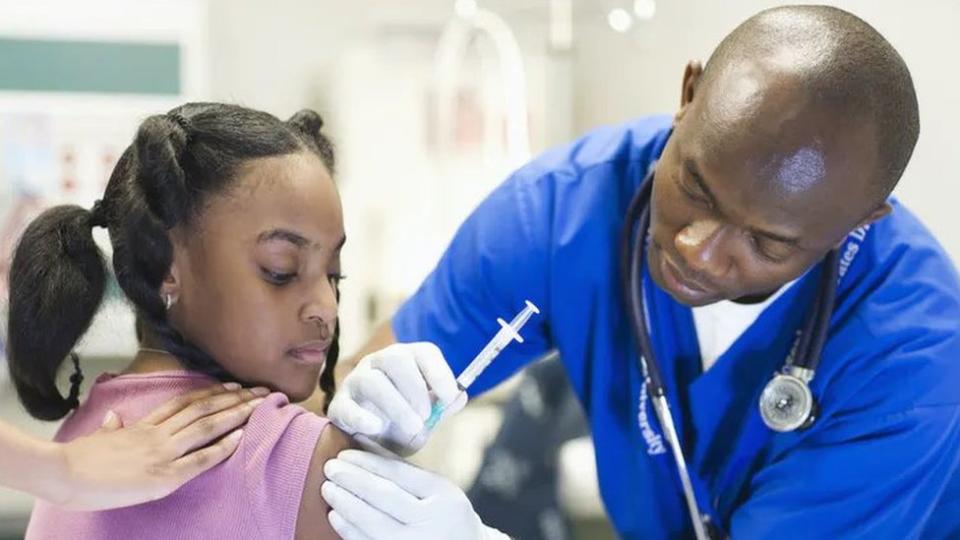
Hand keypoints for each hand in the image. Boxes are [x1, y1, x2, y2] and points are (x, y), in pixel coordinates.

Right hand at [52, 383, 267, 509]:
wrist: (62, 473)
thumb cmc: (75, 460)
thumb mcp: (96, 438)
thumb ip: (111, 428)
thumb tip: (114, 419)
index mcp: (143, 426)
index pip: (185, 403)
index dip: (212, 393)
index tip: (233, 386)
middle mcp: (158, 434)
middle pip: (204, 409)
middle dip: (236, 399)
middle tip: (262, 390)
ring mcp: (162, 453)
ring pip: (207, 426)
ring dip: (237, 414)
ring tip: (261, 405)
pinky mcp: (163, 476)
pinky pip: (199, 459)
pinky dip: (222, 447)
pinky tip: (241, 437)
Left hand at [321, 449, 509, 539]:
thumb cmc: (447, 514)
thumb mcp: (437, 488)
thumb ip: (404, 470)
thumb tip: (364, 445)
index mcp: (442, 494)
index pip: (399, 474)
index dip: (368, 462)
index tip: (344, 454)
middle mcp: (431, 521)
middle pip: (385, 496)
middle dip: (352, 480)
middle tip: (330, 467)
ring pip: (374, 523)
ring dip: (346, 504)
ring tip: (328, 489)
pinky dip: (350, 530)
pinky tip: (336, 516)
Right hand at [327, 343, 466, 455]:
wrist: (369, 447)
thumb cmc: (401, 425)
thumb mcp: (427, 417)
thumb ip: (442, 407)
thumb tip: (460, 395)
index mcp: (407, 360)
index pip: (424, 352)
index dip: (439, 372)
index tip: (449, 396)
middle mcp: (379, 363)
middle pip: (396, 358)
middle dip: (415, 388)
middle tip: (426, 416)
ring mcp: (355, 381)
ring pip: (372, 381)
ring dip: (396, 405)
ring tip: (412, 427)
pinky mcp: (338, 405)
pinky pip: (347, 406)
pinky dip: (362, 417)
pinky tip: (377, 429)